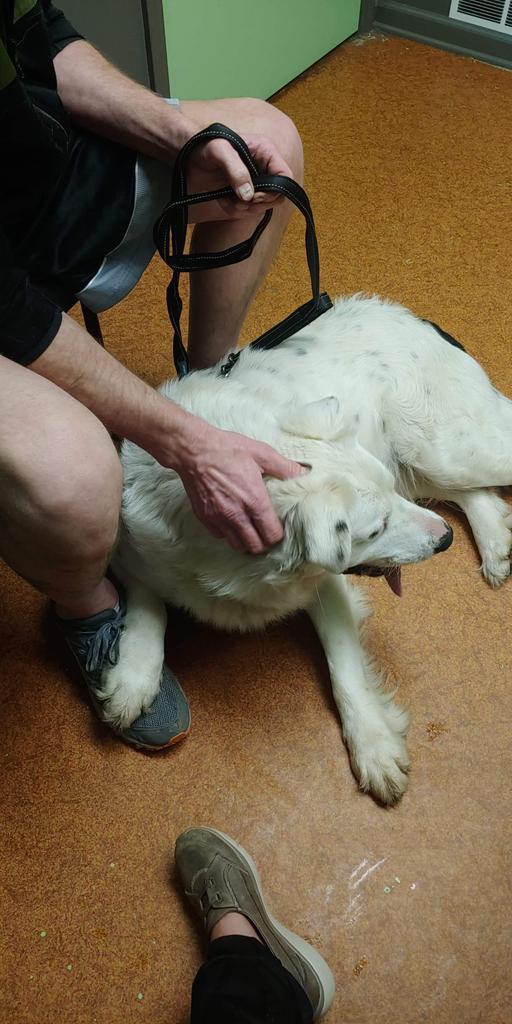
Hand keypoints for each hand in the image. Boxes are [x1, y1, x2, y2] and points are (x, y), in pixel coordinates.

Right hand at [171, 421, 303, 552]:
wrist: (193, 450)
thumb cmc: (228, 449)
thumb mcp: (262, 453)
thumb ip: (285, 467)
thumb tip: (304, 474)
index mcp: (254, 500)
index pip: (272, 535)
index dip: (278, 534)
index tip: (278, 526)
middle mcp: (236, 514)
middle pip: (255, 546)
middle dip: (263, 542)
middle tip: (265, 530)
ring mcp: (218, 518)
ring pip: (237, 545)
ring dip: (246, 540)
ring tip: (250, 528)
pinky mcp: (204, 518)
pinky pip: (220, 535)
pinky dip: (228, 533)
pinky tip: (231, 520)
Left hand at [185, 129, 293, 217]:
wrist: (187, 154)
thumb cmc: (204, 145)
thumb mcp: (219, 151)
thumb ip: (236, 170)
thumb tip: (249, 195)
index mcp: (266, 151)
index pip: (285, 176)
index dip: (275, 191)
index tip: (254, 197)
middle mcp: (264, 167)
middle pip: (276, 196)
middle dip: (257, 203)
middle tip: (238, 201)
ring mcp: (256, 182)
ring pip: (263, 206)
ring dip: (245, 209)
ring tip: (227, 199)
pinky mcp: (245, 193)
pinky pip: (249, 210)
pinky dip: (236, 210)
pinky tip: (223, 200)